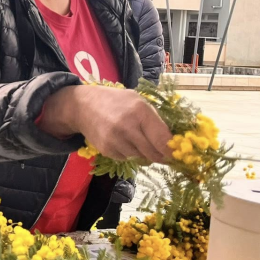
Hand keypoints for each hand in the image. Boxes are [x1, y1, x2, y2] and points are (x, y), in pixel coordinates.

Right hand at [39, 85, 172, 163]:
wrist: (83, 106)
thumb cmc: (116, 102)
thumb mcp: (138, 101)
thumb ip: (155, 120)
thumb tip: (171, 143)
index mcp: (140, 111)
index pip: (163, 140)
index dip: (172, 151)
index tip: (176, 154)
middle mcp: (127, 126)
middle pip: (153, 153)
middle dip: (160, 156)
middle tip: (162, 154)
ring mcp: (115, 139)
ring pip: (140, 157)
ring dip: (142, 153)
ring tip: (135, 140)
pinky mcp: (106, 149)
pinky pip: (126, 158)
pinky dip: (127, 153)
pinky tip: (121, 141)